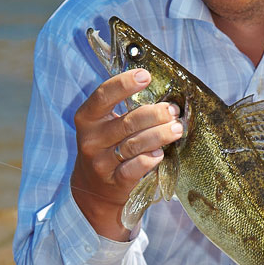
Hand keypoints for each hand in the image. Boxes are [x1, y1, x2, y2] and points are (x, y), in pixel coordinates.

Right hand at [71, 68, 182, 238]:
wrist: (94, 188)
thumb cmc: (108, 146)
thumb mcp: (105, 125)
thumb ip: (125, 109)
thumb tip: (163, 95)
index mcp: (87, 118)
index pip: (103, 96)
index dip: (124, 84)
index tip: (145, 76)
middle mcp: (91, 140)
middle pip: (127, 122)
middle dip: (154, 114)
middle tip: (172, 111)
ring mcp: (101, 163)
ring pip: (134, 145)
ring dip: (159, 135)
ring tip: (176, 128)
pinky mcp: (114, 182)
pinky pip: (134, 168)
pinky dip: (150, 159)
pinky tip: (160, 153)